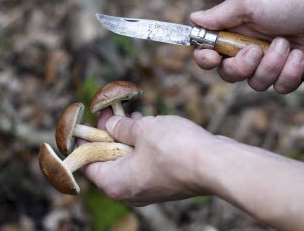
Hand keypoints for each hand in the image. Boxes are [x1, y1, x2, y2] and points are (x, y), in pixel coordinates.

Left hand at [82, 109, 215, 205]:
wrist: (215, 164)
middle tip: (112, 111)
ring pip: (131, 159)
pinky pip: (148, 162)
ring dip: (130, 137)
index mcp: (116, 183)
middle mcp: (131, 191)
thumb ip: (121, 127)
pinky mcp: (166, 182)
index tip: (92, 119)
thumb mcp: (142, 130)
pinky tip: (150, 126)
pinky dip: (145, 145)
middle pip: (110, 160)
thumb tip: (111, 123)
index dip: (88, 139)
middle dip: (111, 134)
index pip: (88, 163)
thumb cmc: (176, 149)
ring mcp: (150, 188)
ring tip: (132, 115)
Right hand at [190, 0, 303, 93]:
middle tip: (256, 50)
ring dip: (272, 66)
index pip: (210, 54)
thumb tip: (194, 19)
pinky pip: (279, 89)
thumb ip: (220, 15)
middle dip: (242, 67)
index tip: (212, 58)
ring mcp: (270, 64)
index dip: (206, 60)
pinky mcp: (289, 75)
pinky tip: (300, 55)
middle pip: (229, 75)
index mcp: (236, 32)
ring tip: (287, 44)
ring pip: (256, 84)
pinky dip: (290, 74)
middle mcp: (250, 50)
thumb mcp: (250, 2)